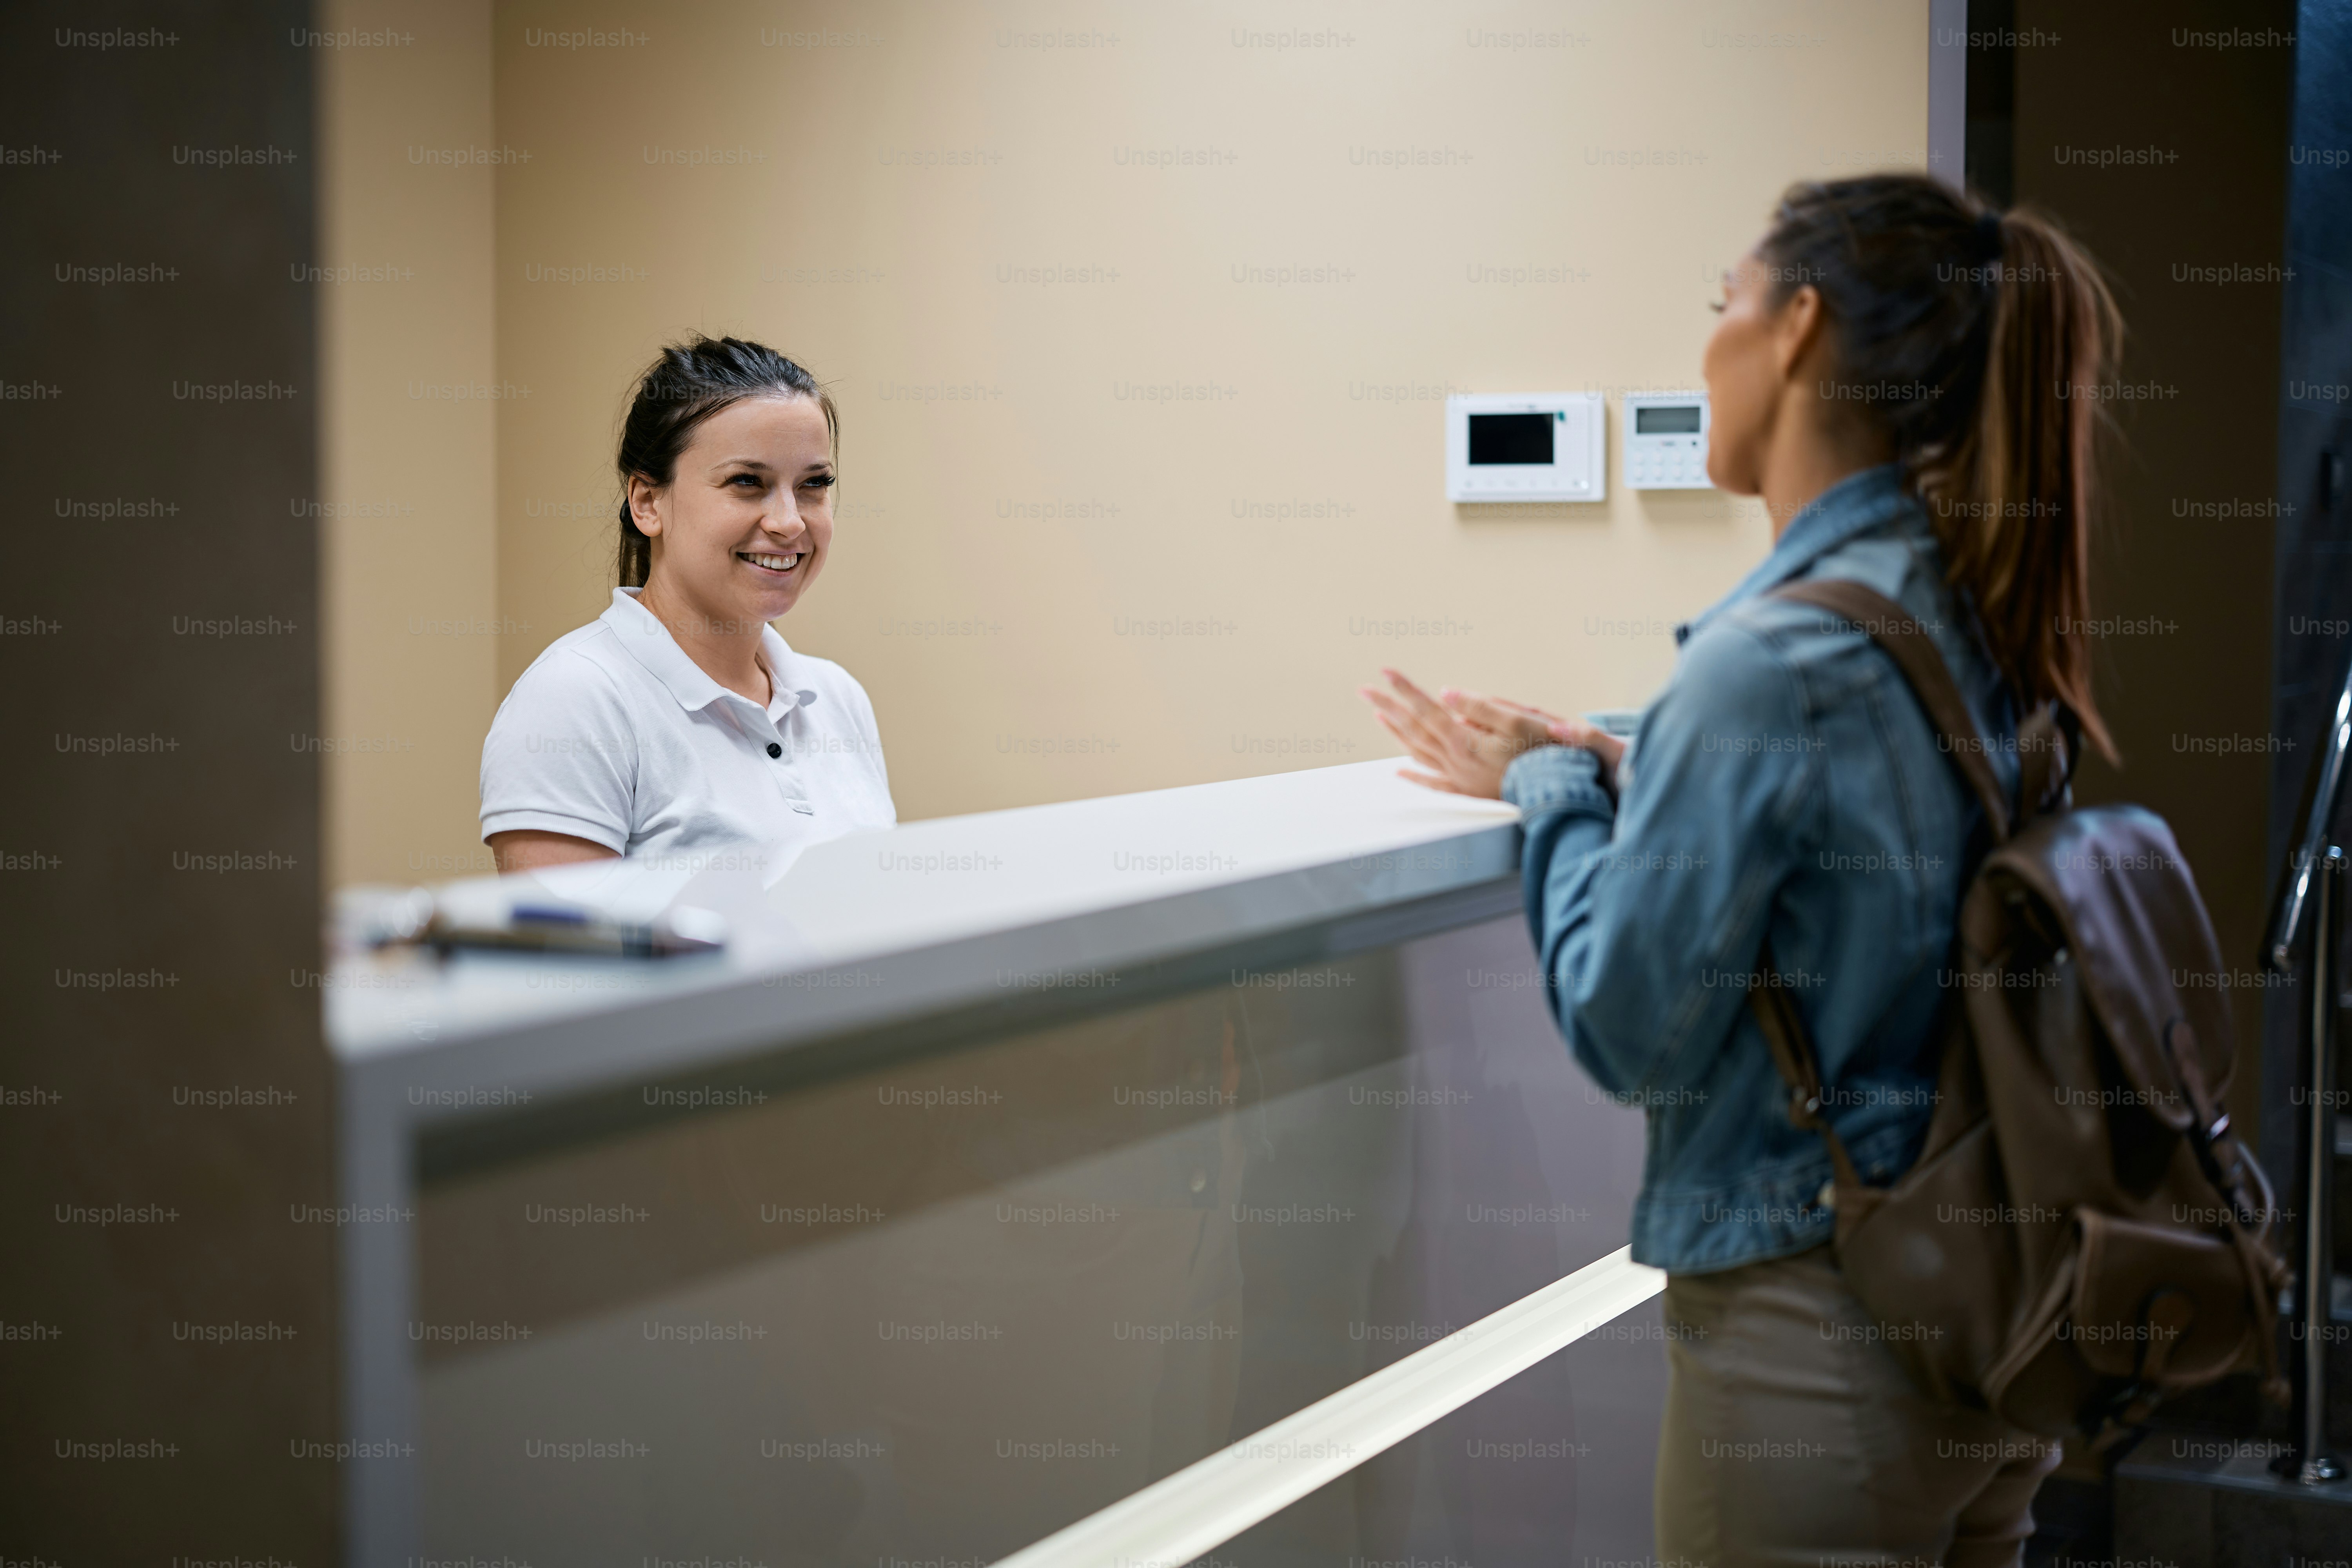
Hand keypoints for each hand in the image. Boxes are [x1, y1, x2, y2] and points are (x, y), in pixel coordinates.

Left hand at [1359, 670, 1626, 799]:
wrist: (1563, 792)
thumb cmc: (1546, 751)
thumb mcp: (1518, 721)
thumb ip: (1479, 706)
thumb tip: (1443, 693)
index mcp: (1465, 741)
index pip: (1426, 708)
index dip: (1404, 688)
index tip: (1384, 671)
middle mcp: (1456, 762)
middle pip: (1415, 729)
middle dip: (1388, 707)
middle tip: (1364, 689)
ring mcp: (1461, 779)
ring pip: (1419, 752)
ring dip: (1397, 733)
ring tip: (1378, 715)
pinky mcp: (1470, 791)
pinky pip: (1433, 783)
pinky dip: (1414, 775)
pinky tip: (1399, 771)